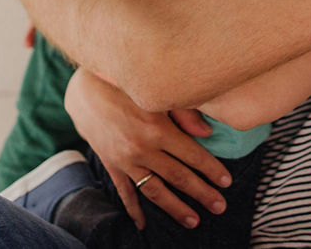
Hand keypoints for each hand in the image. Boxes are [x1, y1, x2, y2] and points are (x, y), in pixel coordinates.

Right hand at [65, 70, 230, 230]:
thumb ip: (184, 112)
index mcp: (157, 128)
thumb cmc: (126, 85)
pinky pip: (125, 191)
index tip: (227, 182)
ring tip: (193, 221)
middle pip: (178, 177)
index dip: (212, 170)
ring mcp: (125, 160)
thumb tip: (207, 133)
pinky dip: (134, 209)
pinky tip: (143, 224)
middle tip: (220, 207)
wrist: (84, 90)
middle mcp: (142, 148)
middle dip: (201, 193)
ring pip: (155, 190)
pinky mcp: (111, 164)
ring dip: (175, 208)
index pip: (192, 155)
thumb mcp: (156, 92)